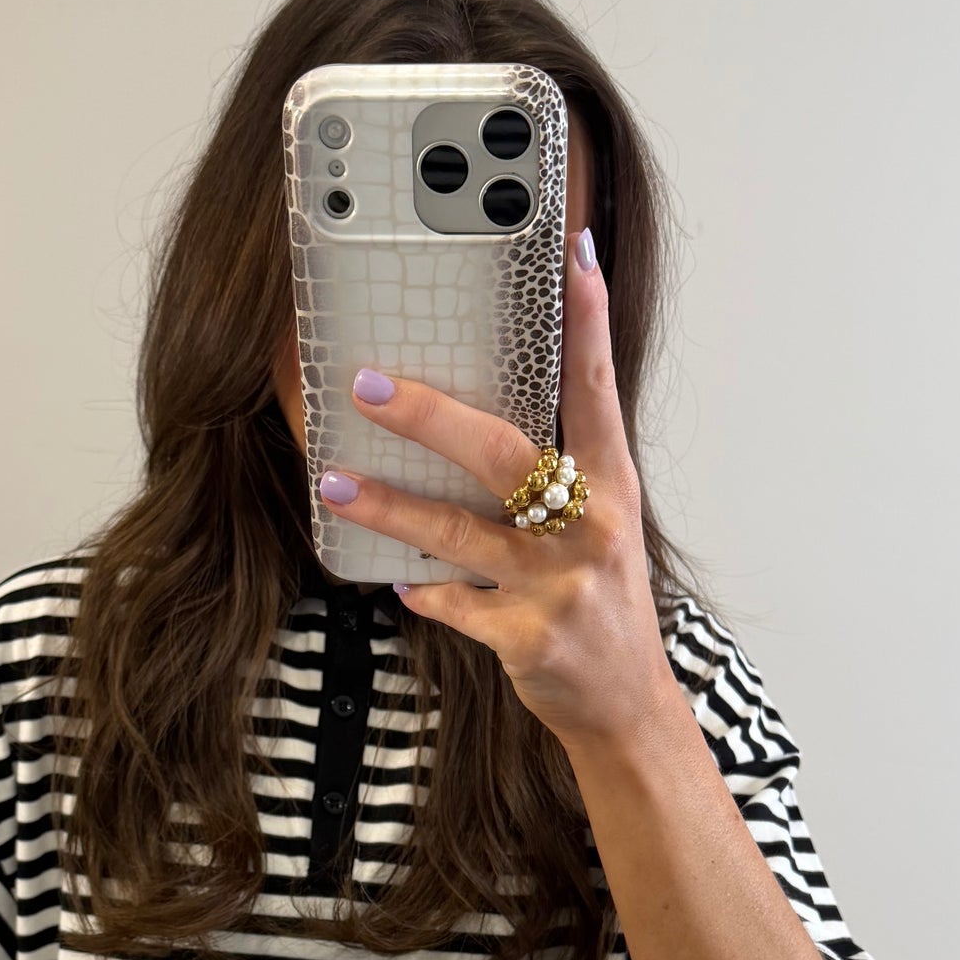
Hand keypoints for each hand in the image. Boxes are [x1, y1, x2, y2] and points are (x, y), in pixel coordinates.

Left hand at [317, 227, 677, 754]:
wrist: (625, 703)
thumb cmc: (597, 597)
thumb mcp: (597, 522)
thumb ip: (555, 468)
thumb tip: (476, 406)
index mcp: (611, 483)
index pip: (597, 387)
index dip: (587, 321)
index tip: (574, 256)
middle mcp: (591, 525)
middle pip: (504, 453)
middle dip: (430, 416)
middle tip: (366, 383)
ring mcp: (560, 584)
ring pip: (461, 534)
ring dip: (390, 507)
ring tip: (333, 483)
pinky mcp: (530, 638)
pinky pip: (456, 605)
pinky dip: (423, 592)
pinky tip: (394, 581)